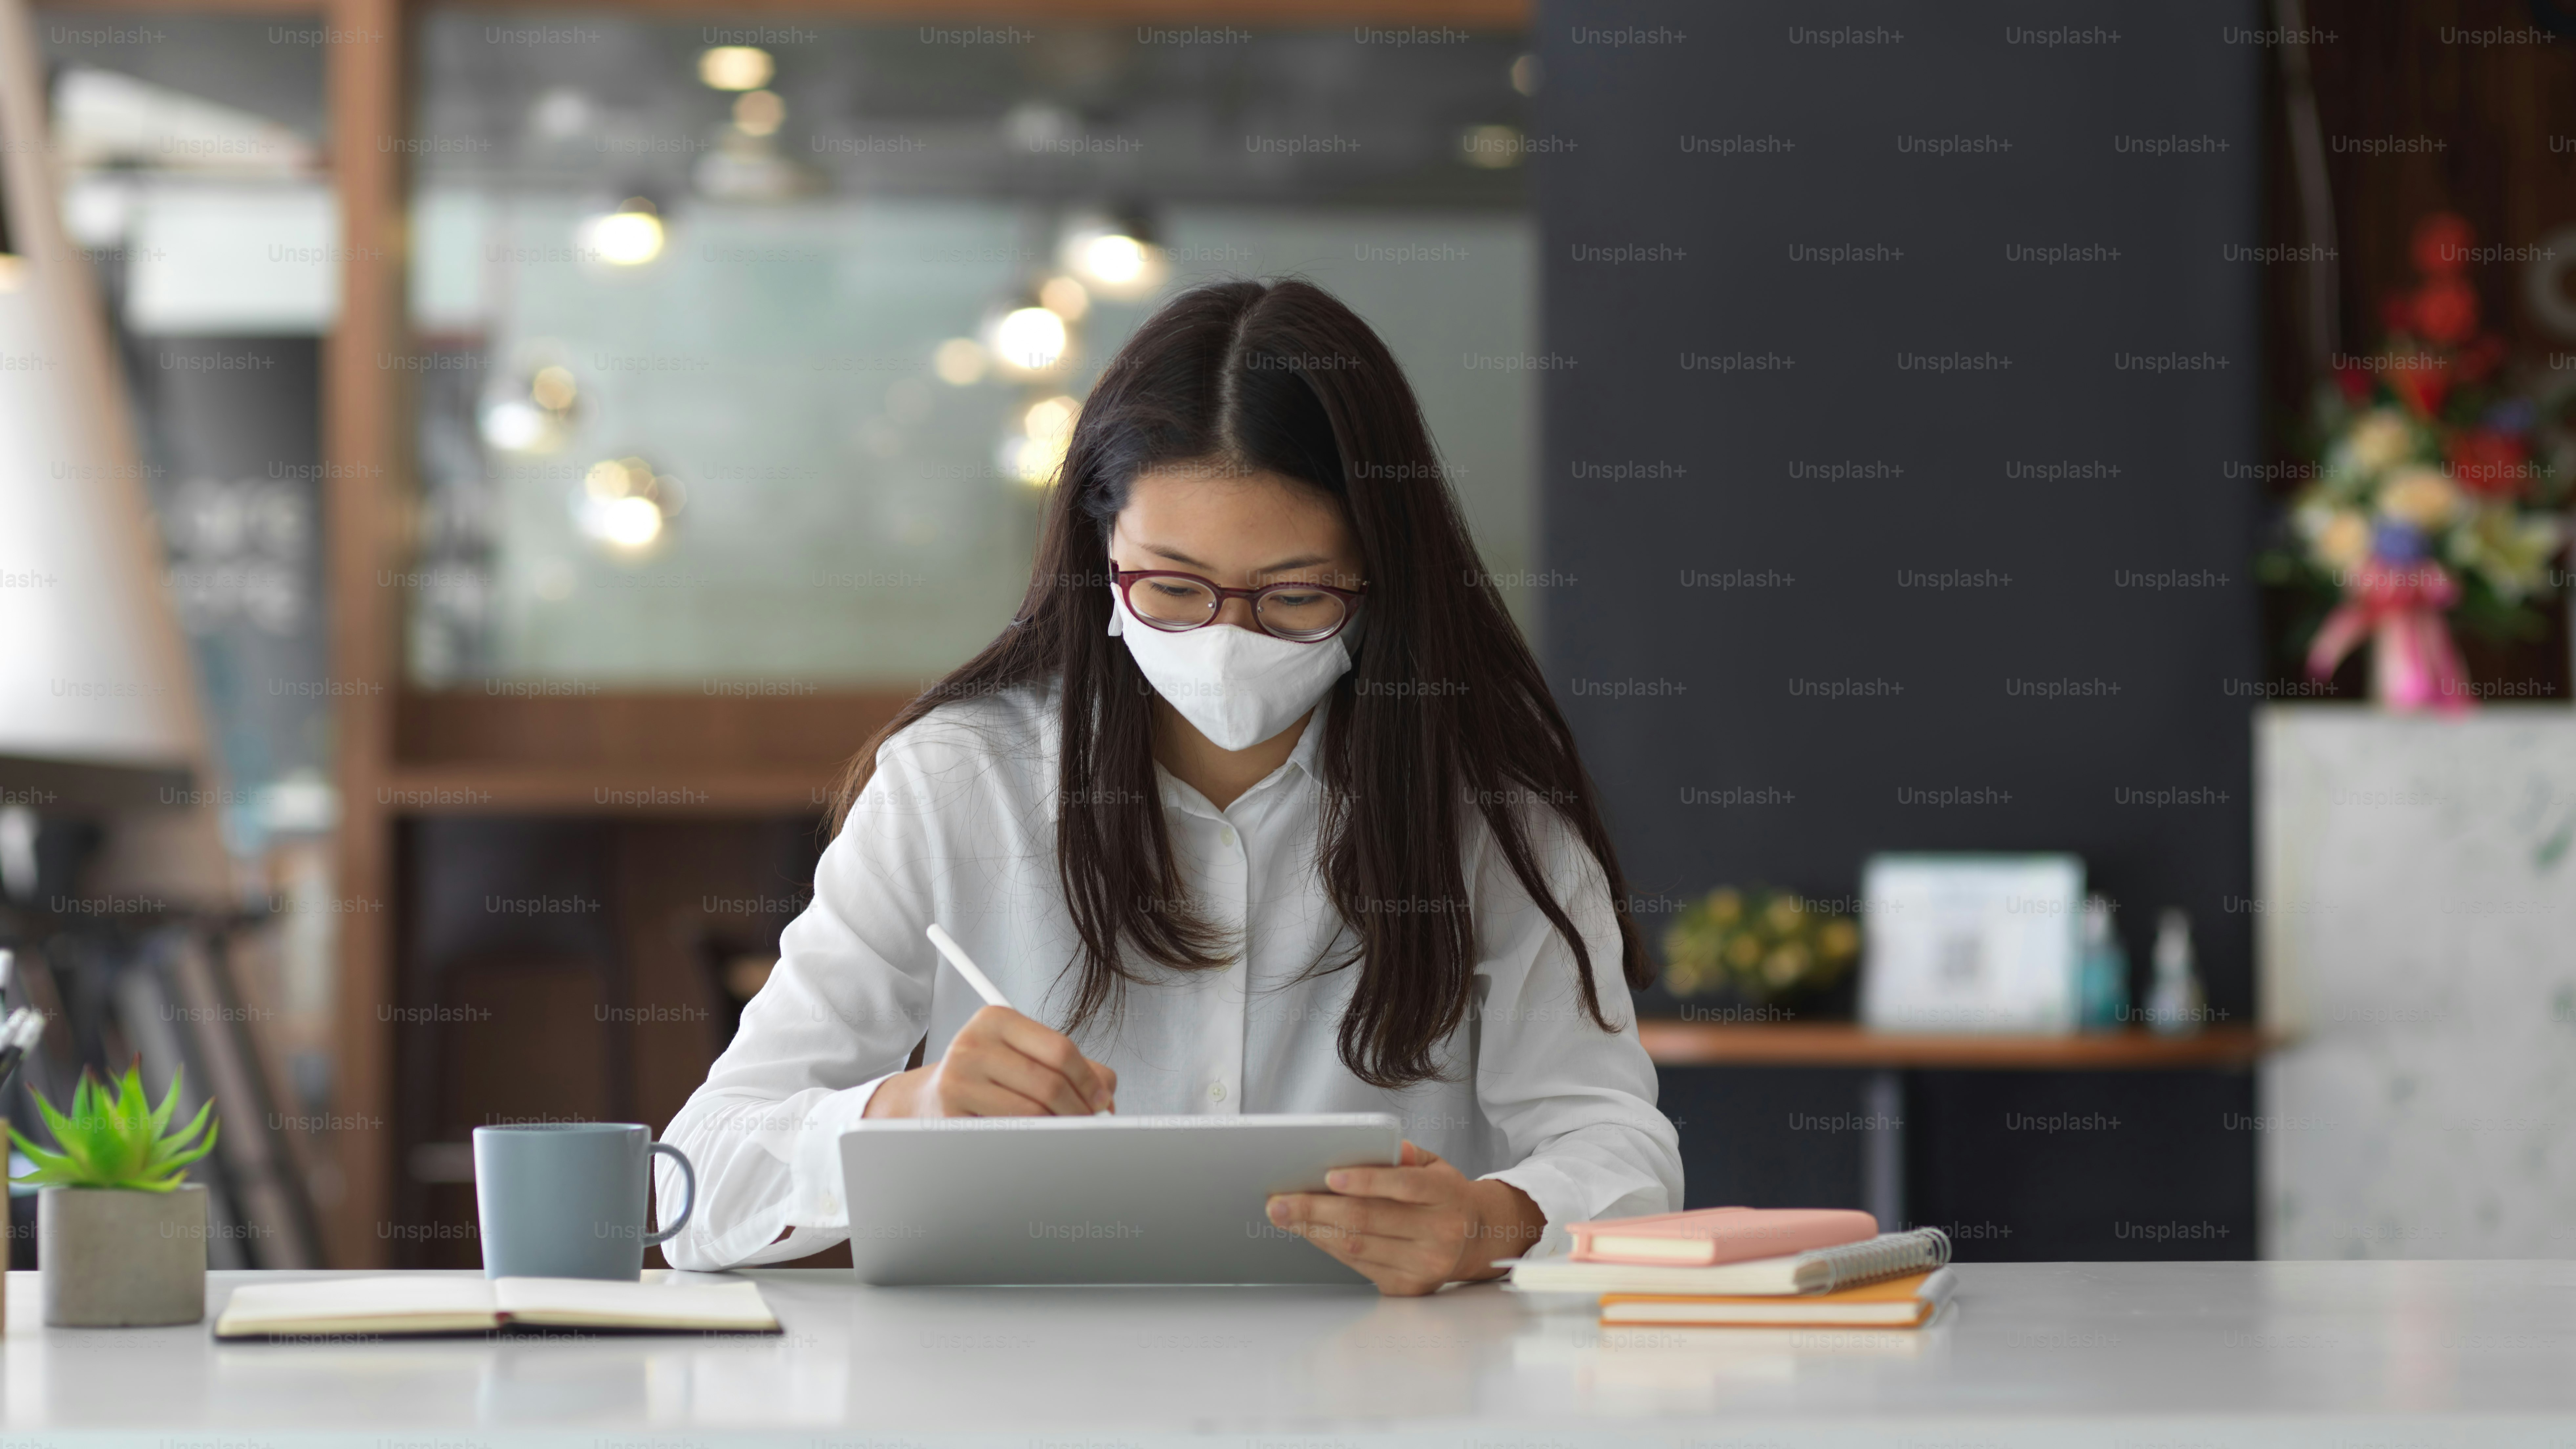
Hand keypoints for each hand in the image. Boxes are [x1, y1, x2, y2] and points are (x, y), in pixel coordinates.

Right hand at [863, 1005, 1116, 1118]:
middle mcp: (973, 1043)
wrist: (930, 1099)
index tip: (1101, 1102)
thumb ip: (1075, 1069)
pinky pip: (1008, 1133)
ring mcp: (958, 1079)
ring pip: (1031, 1113)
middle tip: (1089, 1124)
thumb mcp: (1027, 1057)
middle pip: (1048, 1084)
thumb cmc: (989, 1076)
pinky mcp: (951, 1115)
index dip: (1088, 1081)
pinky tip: (1036, 1139)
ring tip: (1066, 1132)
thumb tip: (1107, 1098)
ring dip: (1059, 1129)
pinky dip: (1031, 1140)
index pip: (1060, 1049)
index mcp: (996, 1019)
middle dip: (1078, 1111)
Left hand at [1264, 1142, 1547, 1295]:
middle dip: (1316, 1209)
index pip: (1404, 1186)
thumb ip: (1408, 1155)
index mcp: (1447, 1195)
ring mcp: (1424, 1264)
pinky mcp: (1408, 1287)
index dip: (1365, 1181)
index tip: (1328, 1175)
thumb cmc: (1445, 1195)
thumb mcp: (1437, 1165)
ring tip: (1284, 1215)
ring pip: (1357, 1246)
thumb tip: (1382, 1146)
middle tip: (1279, 1201)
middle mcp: (1439, 1233)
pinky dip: (1328, 1246)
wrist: (1476, 1238)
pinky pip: (1358, 1265)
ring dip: (1313, 1229)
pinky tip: (1309, 1231)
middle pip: (1368, 1219)